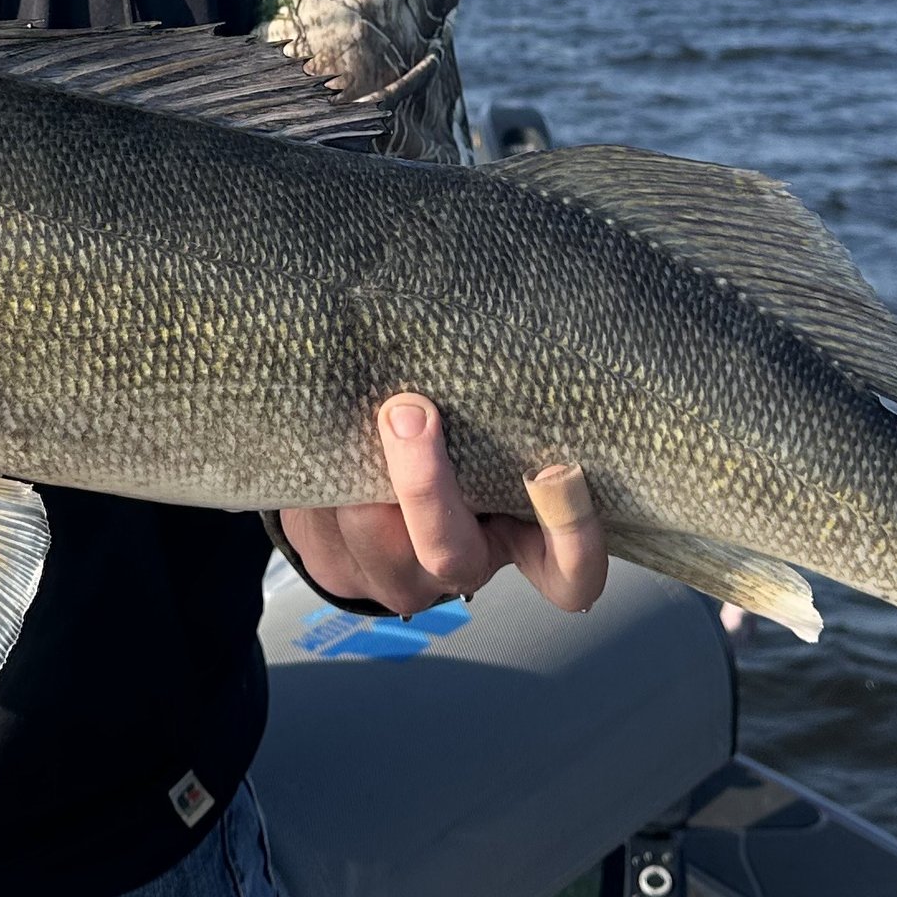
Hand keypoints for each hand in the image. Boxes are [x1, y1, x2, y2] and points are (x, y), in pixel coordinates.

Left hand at [276, 397, 609, 617]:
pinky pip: (325, 532)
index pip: (571, 571)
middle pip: (451, 553)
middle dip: (425, 486)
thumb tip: (510, 321)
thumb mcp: (496, 435)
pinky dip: (323, 477)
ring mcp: (401, 575)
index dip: (573, 535)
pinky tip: (324, 428)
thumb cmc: (462, 446)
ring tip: (350, 407)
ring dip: (356, 472)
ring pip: (374, 538)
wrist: (373, 501)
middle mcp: (465, 565)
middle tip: (408, 411)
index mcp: (522, 543)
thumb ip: (509, 412)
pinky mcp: (344, 569)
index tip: (558, 466)